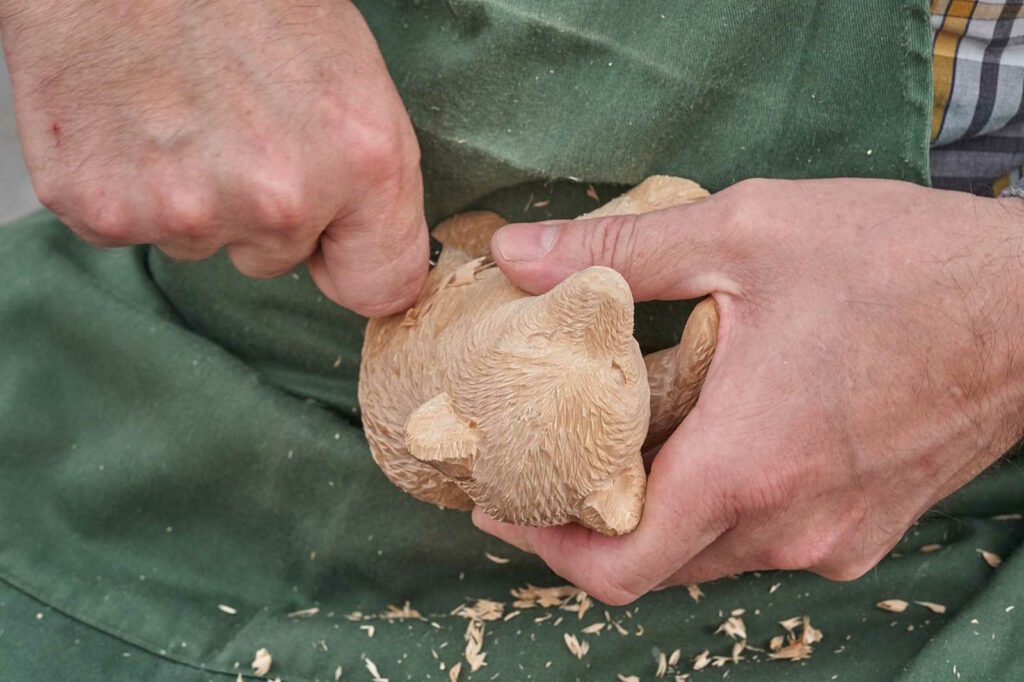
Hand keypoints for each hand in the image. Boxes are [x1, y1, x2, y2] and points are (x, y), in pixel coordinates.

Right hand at [0, 0, 425, 315]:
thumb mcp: (351, 75)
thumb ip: (368, 183)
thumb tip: (355, 257)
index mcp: (360, 162)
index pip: (379, 285)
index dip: (352, 264)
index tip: (335, 247)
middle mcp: (278, 200)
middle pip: (273, 260)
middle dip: (259, 208)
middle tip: (232, 122)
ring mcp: (183, 210)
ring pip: (197, 242)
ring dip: (190, 194)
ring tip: (178, 107)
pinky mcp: (100, 207)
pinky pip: (125, 226)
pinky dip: (123, 184)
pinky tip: (129, 117)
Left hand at [474, 178, 1023, 604]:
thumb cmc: (905, 264)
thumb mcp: (748, 234)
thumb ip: (621, 250)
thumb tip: (517, 256)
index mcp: (747, 464)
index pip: (618, 564)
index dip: (546, 544)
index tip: (503, 504)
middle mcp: (790, 525)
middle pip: (655, 563)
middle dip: (589, 523)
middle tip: (547, 464)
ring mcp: (833, 538)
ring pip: (708, 553)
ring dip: (655, 511)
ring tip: (621, 442)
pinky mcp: (864, 531)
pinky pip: (763, 539)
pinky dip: (717, 505)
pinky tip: (711, 438)